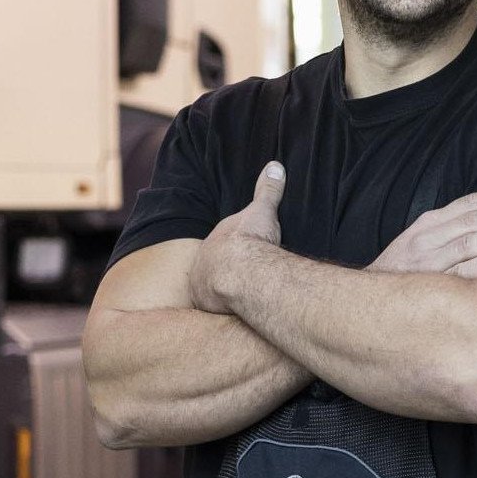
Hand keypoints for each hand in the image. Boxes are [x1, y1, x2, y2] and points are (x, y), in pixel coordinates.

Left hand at [189, 161, 284, 313]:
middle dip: (222, 269)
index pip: (221, 242)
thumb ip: (268, 190)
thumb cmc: (251, 240)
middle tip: (241, 275)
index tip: (242, 251)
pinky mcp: (206, 305)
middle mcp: (201, 262)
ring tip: (238, 296)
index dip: (232, 246)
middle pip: (211, 265)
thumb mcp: (262, 210)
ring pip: (209, 286)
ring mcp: (201, 284)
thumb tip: (275, 166)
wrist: (239, 271)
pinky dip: (223, 308)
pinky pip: (214, 306)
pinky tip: (234, 312)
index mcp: (214, 240)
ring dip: (220, 290)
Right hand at [369, 192, 476, 278]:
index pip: (470, 203)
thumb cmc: (408, 270)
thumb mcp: (424, 241)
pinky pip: (460, 274)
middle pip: (474, 220)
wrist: (370, 302)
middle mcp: (428, 238)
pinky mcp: (430, 287)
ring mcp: (428, 263)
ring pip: (469, 243)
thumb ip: (454, 230)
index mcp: (429, 223)